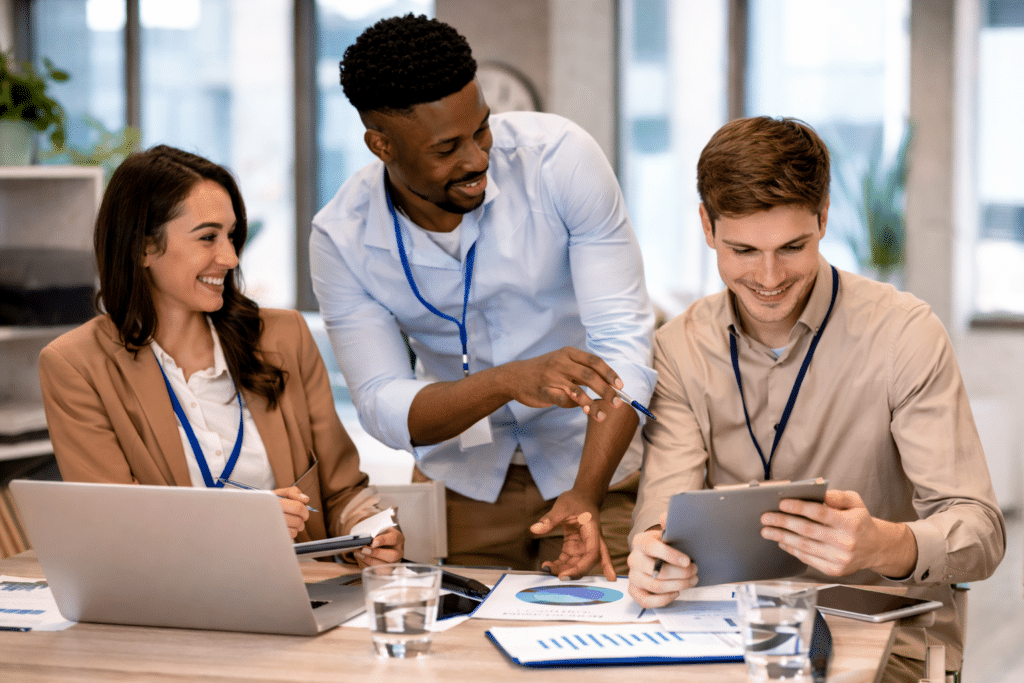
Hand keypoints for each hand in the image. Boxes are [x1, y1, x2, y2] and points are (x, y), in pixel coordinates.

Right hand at [274, 486, 310, 538]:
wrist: (251, 514)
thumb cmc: (269, 502)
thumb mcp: (279, 493)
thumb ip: (293, 492)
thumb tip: (305, 499)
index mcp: (276, 502)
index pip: (298, 508)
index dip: (304, 511)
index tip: (303, 512)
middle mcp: (272, 516)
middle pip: (297, 521)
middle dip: (301, 520)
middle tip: (297, 518)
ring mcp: (270, 529)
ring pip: (294, 532)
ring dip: (295, 528)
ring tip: (289, 523)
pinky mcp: (271, 538)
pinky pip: (288, 540)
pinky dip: (289, 536)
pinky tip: (283, 529)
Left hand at [353, 526, 404, 567]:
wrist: (378, 542)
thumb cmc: (378, 535)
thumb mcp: (378, 530)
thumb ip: (373, 533)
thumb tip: (364, 539)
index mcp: (398, 538)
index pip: (394, 539)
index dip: (383, 541)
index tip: (372, 542)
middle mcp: (399, 552)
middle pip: (392, 556)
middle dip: (376, 554)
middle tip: (364, 550)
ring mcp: (394, 563)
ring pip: (385, 568)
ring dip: (369, 561)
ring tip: (358, 554)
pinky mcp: (386, 571)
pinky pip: (376, 572)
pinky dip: (366, 566)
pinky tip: (360, 559)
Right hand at [506, 347, 626, 419]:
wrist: (514, 376)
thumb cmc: (543, 371)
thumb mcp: (562, 362)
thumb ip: (580, 370)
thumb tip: (607, 384)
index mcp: (568, 353)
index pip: (594, 361)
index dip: (609, 374)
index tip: (620, 386)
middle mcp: (561, 362)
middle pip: (589, 376)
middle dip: (606, 390)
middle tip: (617, 403)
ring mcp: (551, 377)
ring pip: (577, 391)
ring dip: (592, 405)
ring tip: (602, 416)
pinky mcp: (544, 390)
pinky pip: (563, 400)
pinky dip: (575, 406)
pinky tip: (583, 410)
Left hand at [532, 489, 614, 579]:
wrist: (583, 496)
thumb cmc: (576, 500)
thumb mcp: (562, 506)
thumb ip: (549, 519)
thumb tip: (534, 529)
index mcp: (592, 531)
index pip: (592, 554)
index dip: (580, 568)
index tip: (564, 575)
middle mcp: (592, 541)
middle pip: (588, 563)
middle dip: (574, 573)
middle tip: (556, 578)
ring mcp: (584, 546)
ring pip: (579, 564)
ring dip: (565, 570)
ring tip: (547, 568)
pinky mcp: (576, 546)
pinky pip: (571, 560)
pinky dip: (561, 565)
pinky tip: (549, 566)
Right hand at [626, 516, 697, 607]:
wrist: (654, 556)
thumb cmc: (664, 545)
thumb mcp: (667, 532)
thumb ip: (668, 522)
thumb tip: (666, 517)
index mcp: (640, 541)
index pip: (652, 548)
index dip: (671, 556)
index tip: (688, 561)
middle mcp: (633, 559)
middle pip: (657, 572)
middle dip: (681, 574)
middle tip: (695, 571)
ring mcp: (633, 576)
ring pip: (656, 586)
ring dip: (678, 585)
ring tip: (691, 580)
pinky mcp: (634, 591)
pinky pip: (647, 601)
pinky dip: (664, 599)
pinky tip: (676, 592)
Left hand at [760, 489, 917, 577]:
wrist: (876, 548)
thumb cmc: (860, 521)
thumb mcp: (855, 502)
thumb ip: (837, 496)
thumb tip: (818, 493)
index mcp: (851, 523)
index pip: (820, 513)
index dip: (799, 507)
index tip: (781, 503)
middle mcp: (845, 542)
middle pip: (807, 530)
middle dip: (783, 522)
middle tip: (766, 517)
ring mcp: (840, 558)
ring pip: (804, 546)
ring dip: (782, 537)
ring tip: (767, 530)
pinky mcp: (834, 570)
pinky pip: (808, 558)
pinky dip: (792, 550)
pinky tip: (782, 541)